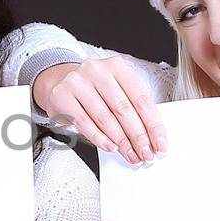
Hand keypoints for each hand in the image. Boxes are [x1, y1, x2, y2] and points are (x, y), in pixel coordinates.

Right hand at [33, 57, 164, 162]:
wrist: (60, 80)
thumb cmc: (94, 88)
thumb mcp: (116, 88)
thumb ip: (132, 106)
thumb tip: (150, 136)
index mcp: (117, 66)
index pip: (141, 98)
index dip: (152, 124)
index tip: (159, 142)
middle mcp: (97, 70)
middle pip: (123, 109)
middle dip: (138, 136)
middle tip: (145, 153)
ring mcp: (77, 82)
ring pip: (105, 118)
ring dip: (121, 141)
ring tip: (130, 154)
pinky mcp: (62, 96)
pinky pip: (84, 123)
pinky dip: (99, 138)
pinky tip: (110, 146)